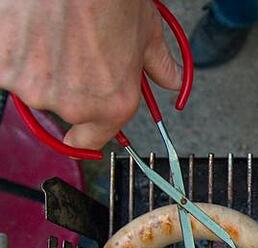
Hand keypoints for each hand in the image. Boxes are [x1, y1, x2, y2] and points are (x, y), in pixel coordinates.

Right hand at [0, 0, 181, 150]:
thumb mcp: (148, 34)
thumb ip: (159, 66)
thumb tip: (172, 81)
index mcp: (113, 104)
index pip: (90, 141)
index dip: (86, 132)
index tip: (82, 126)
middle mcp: (73, 104)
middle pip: (61, 105)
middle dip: (66, 81)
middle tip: (74, 48)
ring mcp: (33, 87)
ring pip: (32, 82)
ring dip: (39, 62)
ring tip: (55, 30)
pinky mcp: (3, 67)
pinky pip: (7, 64)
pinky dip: (15, 48)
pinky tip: (32, 27)